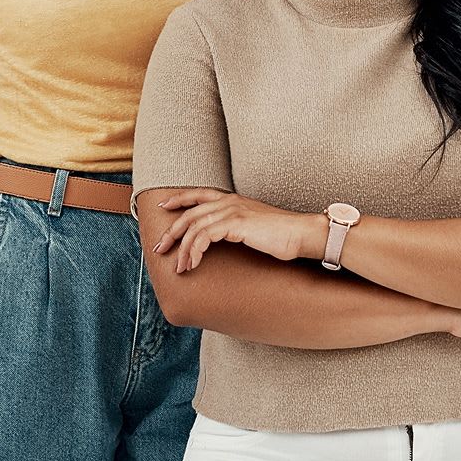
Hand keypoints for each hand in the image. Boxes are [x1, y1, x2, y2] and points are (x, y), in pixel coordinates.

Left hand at [155, 189, 320, 271]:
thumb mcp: (254, 227)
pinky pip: (205, 236)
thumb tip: (222, 238)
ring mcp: (232, 211)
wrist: (301, 234)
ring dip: (183, 248)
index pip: (198, 194)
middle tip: (159, 249)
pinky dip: (195, 250)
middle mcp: (229, 201)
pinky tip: (194, 263)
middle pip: (190, 212)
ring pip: (194, 226)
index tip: (163, 206)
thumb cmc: (282, 235)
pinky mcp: (235, 224)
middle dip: (172, 231)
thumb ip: (236, 227)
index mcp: (233, 199)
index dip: (179, 198)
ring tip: (179, 267)